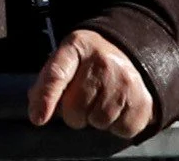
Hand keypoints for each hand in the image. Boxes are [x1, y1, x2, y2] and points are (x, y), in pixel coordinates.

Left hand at [27, 29, 158, 136]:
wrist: (131, 54)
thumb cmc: (90, 61)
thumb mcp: (67, 58)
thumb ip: (48, 81)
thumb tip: (36, 108)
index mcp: (77, 47)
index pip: (57, 74)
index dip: (46, 98)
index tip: (37, 118)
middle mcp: (103, 62)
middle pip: (76, 108)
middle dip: (73, 114)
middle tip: (82, 101)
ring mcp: (125, 81)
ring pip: (98, 122)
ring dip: (95, 120)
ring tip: (101, 101)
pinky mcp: (143, 101)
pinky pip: (121, 130)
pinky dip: (116, 126)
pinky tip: (117, 108)